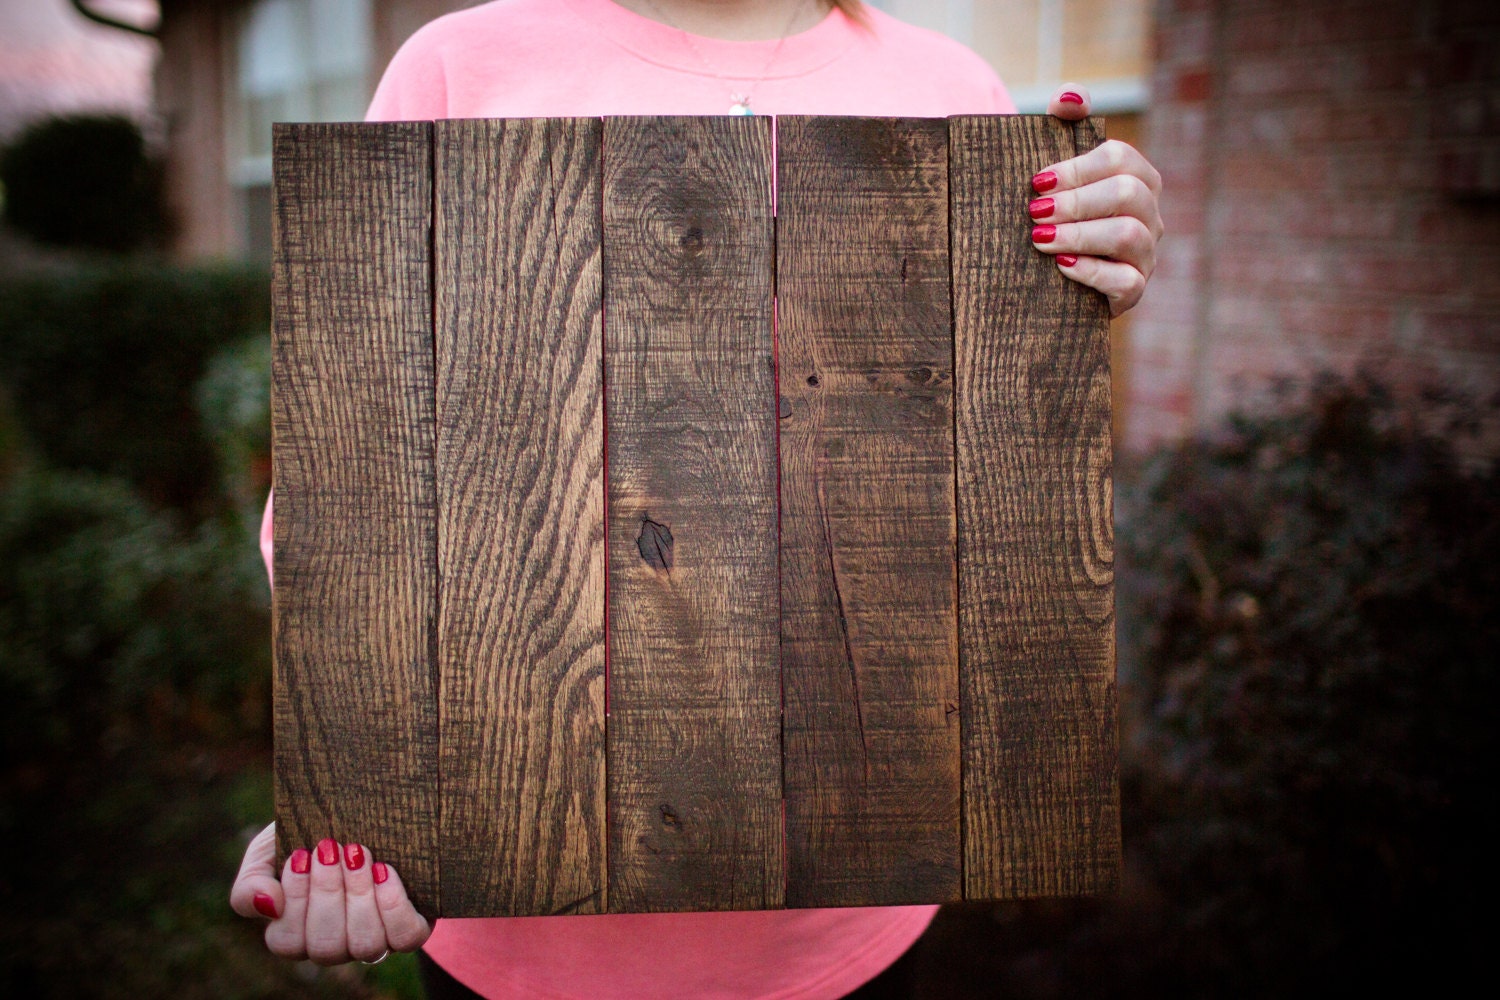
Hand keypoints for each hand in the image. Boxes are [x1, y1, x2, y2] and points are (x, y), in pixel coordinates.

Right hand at [230, 822, 431, 964]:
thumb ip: (251, 881)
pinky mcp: (408, 926)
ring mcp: (373, 938)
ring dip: (359, 894)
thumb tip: (268, 906)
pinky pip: (405, 936)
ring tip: (357, 852)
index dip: (295, 901)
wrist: (358, 811)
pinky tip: (385, 871)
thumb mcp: (267, 851)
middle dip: (328, 892)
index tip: (301, 854)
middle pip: (326, 946)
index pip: (288, 942)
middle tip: (330, 847)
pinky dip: (394, 905)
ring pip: (365, 944)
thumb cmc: (305, 835)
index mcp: (296, 933)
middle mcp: (335, 944)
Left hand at [1035, 83, 1163, 316]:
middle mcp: (1148, 214)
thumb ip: (1064, 128)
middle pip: (1126, 193)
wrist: (1052, 278)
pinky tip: (1062, 266)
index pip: (1120, 159)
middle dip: (1076, 201)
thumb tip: (1070, 96)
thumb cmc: (1057, 216)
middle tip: (1035, 212)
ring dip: (1080, 235)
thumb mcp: (1057, 174)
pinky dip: (1092, 272)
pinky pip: (1126, 281)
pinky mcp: (1133, 290)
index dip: (1078, 167)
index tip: (1037, 182)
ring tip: (1040, 239)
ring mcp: (1146, 254)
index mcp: (1136, 178)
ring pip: (1129, 235)